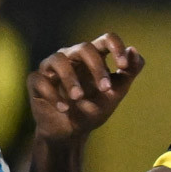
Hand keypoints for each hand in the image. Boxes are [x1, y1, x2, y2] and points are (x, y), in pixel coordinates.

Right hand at [28, 35, 143, 145]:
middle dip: (97, 68)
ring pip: (59, 60)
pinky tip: (64, 109)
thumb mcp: (115, 93)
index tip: (124, 65)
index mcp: (93, 57)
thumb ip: (129, 73)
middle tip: (105, 89)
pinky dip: (52, 94)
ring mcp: (51, 67)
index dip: (116, 47)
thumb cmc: (94, 108)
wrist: (72, 132)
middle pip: (84, 48)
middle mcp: (71, 57)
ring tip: (79, 98)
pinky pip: (40, 79)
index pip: (105, 39)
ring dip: (71, 79)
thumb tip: (134, 51)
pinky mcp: (36, 81)